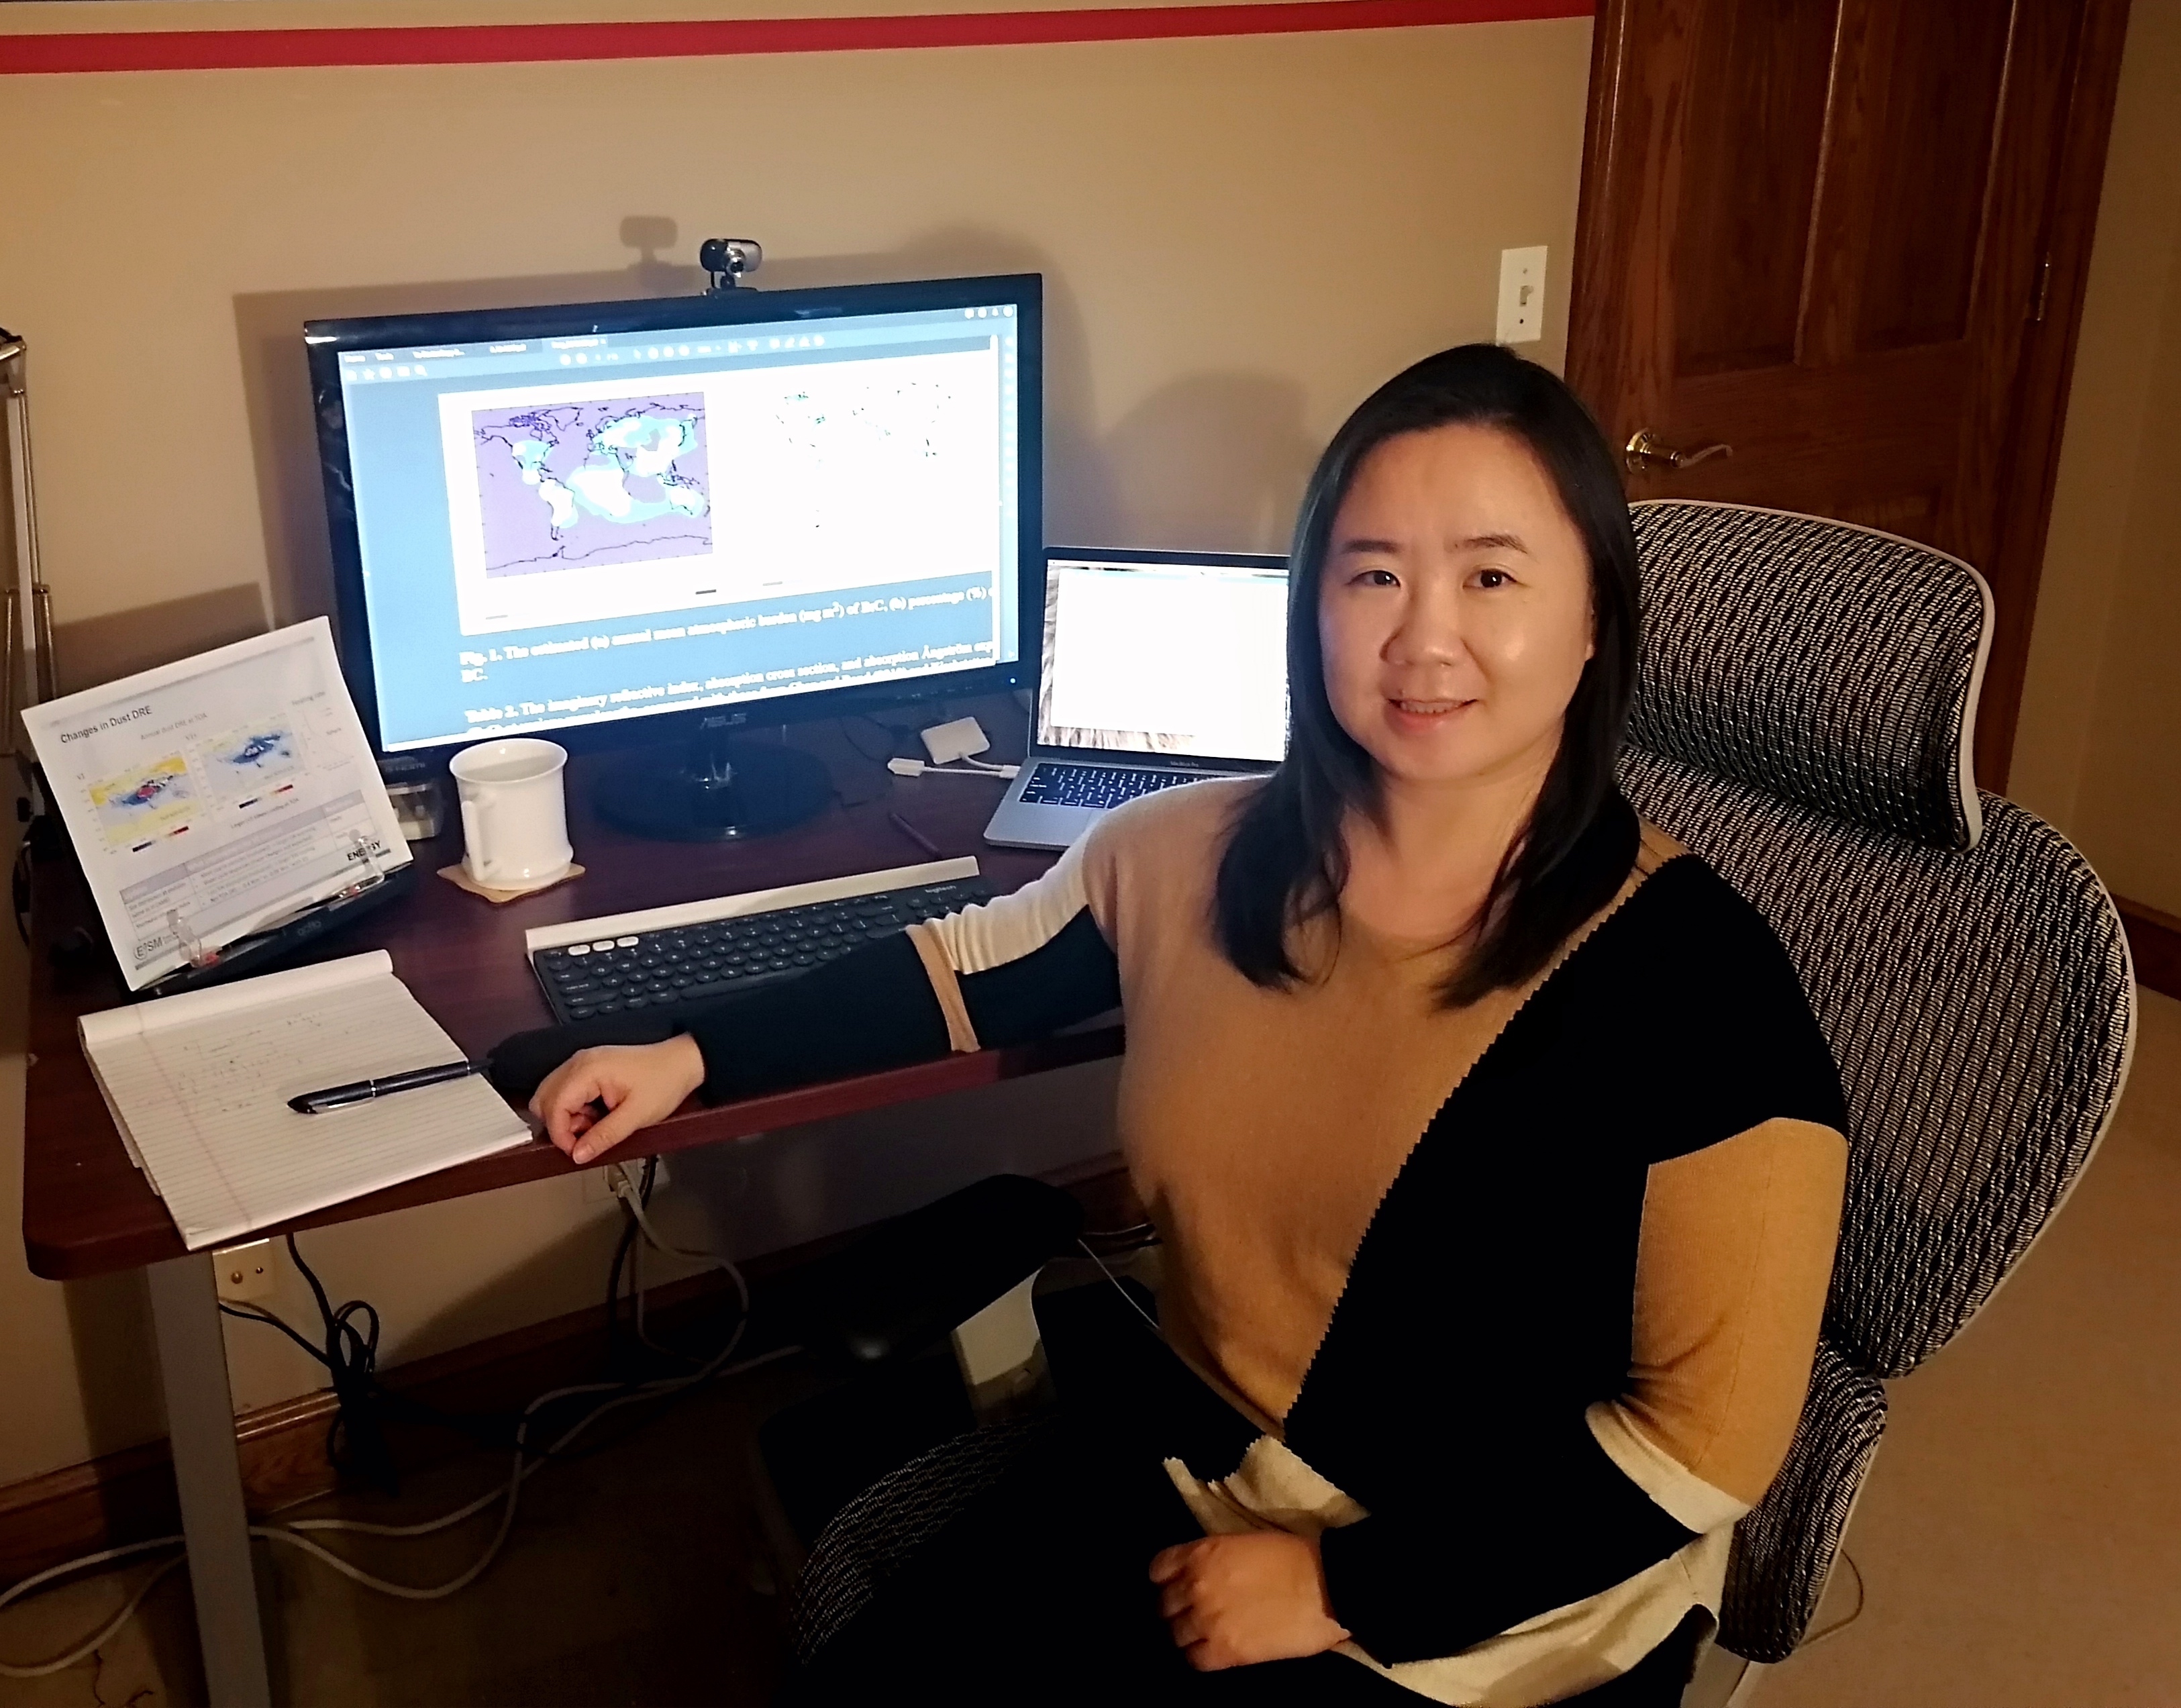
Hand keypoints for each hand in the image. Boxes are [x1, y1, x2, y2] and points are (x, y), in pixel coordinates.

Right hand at [529, 1036, 705, 1164]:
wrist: (682, 1063)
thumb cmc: (664, 1082)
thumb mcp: (636, 1116)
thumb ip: (604, 1136)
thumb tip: (578, 1154)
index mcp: (588, 1070)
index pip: (554, 1106)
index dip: (560, 1134)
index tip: (575, 1152)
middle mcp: (579, 1062)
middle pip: (544, 1098)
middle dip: (560, 1125)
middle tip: (586, 1138)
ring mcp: (582, 1062)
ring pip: (552, 1096)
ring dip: (566, 1117)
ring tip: (595, 1125)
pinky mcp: (588, 1068)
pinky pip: (566, 1091)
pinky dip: (574, 1109)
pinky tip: (597, 1115)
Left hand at [1149, 1532, 1350, 1670]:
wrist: (1326, 1584)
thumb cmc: (1292, 1557)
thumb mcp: (1243, 1543)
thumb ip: (1213, 1558)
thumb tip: (1196, 1574)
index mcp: (1201, 1553)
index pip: (1157, 1570)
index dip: (1166, 1580)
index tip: (1177, 1585)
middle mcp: (1195, 1585)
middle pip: (1164, 1605)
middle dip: (1177, 1609)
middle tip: (1197, 1612)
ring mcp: (1208, 1619)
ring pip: (1176, 1635)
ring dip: (1189, 1634)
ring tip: (1209, 1633)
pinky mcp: (1225, 1650)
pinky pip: (1194, 1660)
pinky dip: (1202, 1656)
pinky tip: (1218, 1650)